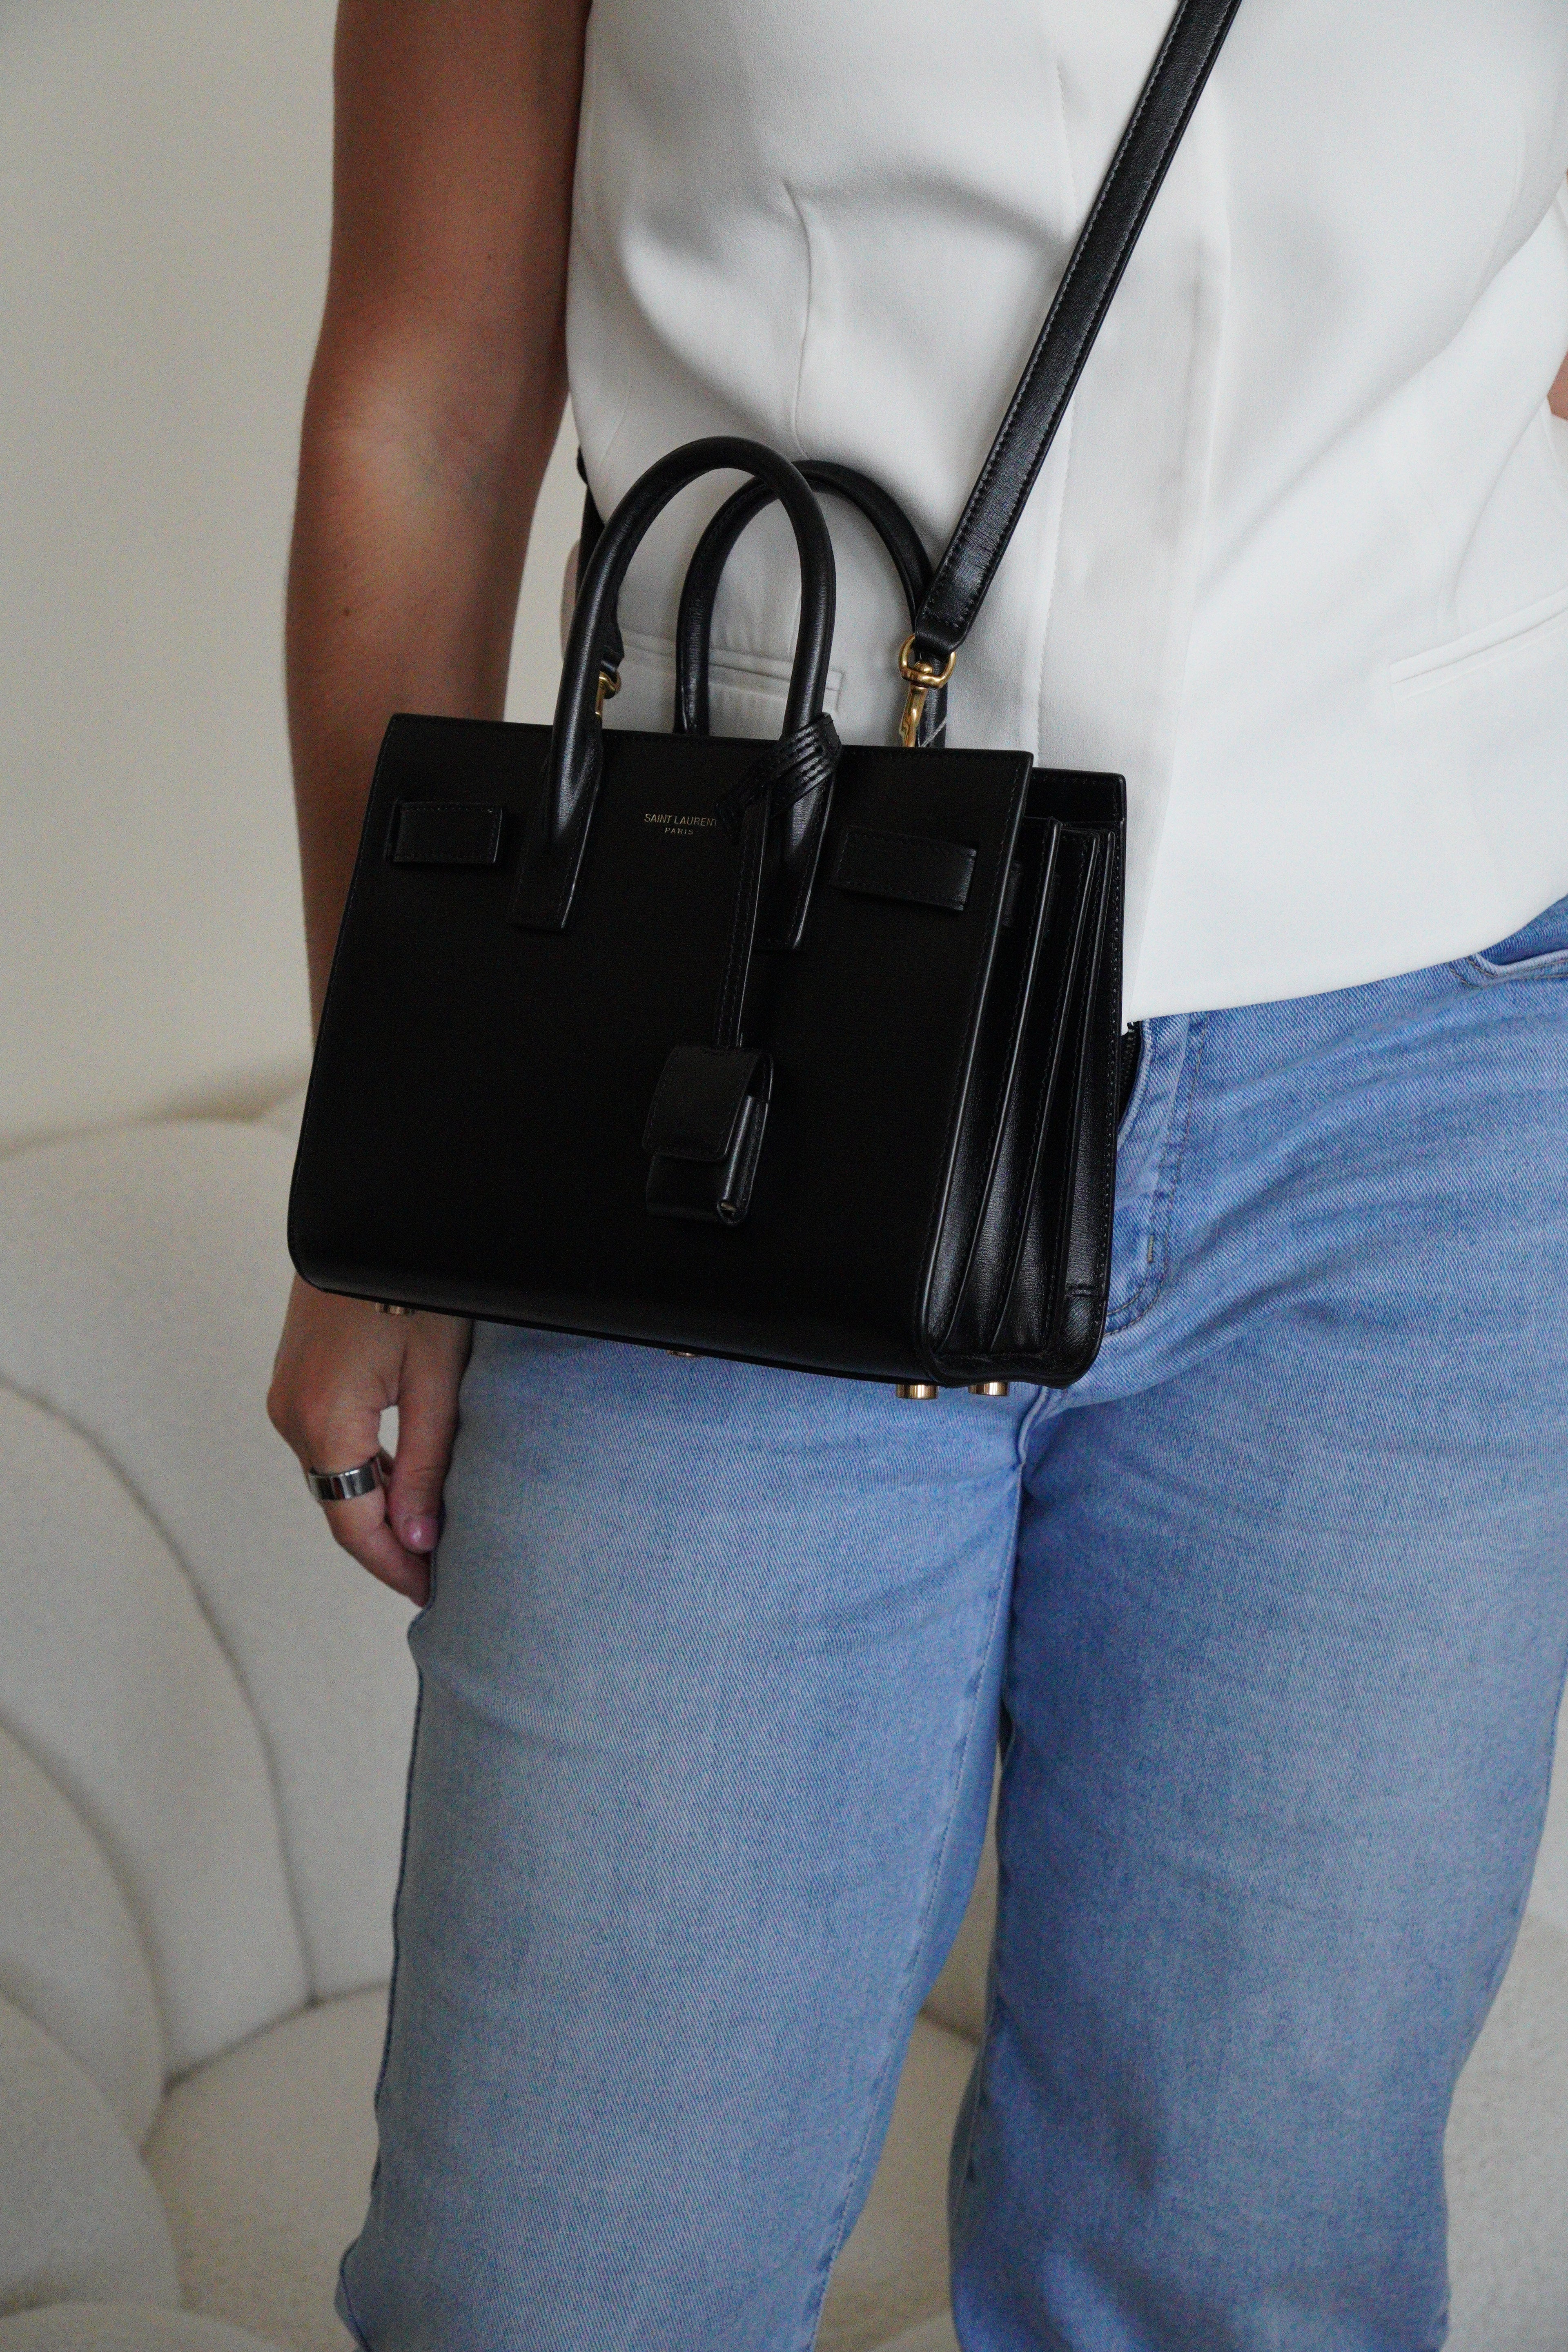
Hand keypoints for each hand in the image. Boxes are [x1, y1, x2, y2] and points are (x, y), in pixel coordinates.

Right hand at [268, 1276, 472, 1604]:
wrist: (371, 1223)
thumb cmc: (413, 1289)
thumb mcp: (435, 1379)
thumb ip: (425, 1464)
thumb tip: (418, 1540)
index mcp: (324, 1423)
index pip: (356, 1527)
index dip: (396, 1568)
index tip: (435, 1595)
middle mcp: (291, 1417)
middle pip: (341, 1506)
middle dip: (390, 1546)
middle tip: (442, 1577)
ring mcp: (288, 1397)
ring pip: (335, 1477)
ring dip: (377, 1511)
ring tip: (431, 1540)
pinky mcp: (297, 1381)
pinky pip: (329, 1445)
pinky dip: (364, 1474)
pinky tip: (404, 1486)